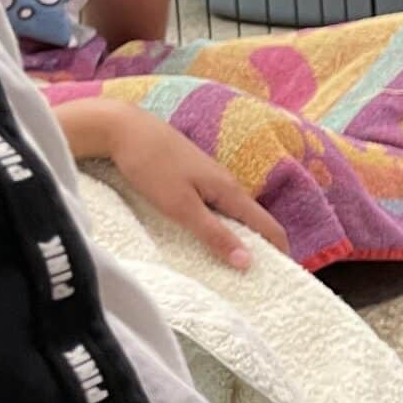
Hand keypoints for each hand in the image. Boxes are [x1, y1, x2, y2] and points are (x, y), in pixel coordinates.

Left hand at [72, 99, 289, 269]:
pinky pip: (216, 204)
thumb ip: (214, 234)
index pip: (268, 225)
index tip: (279, 275)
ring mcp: (210, 177)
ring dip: (238, 234)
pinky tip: (205, 231)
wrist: (122, 127)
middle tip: (252, 275)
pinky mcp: (194, 174)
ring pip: (234, 211)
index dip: (279, 249)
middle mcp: (226, 183)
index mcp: (230, 191)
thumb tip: (248, 262)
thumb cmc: (151, 165)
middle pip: (254, 219)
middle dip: (259, 245)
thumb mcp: (181, 207)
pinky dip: (219, 222)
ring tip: (230, 259)